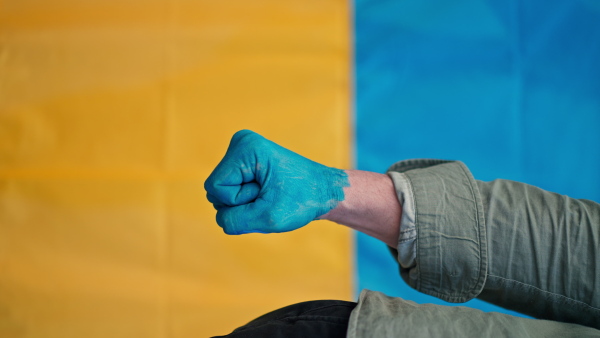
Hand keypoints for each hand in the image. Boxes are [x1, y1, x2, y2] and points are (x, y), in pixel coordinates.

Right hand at [204, 130, 348, 234]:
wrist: (323, 191)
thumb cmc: (301, 201)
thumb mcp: (268, 218)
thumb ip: (234, 221)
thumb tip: (220, 219)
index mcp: (245, 148)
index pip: (215, 189)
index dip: (238, 201)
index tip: (266, 194)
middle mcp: (240, 143)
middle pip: (215, 190)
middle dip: (241, 203)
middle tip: (269, 196)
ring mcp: (241, 151)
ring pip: (221, 194)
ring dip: (244, 203)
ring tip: (269, 195)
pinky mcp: (244, 162)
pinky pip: (229, 192)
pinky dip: (246, 200)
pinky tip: (266, 194)